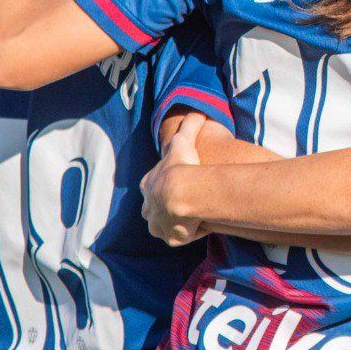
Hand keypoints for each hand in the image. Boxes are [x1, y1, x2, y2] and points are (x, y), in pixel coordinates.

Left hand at [142, 113, 206, 246]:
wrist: (183, 193)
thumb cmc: (181, 166)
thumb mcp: (183, 141)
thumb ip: (189, 126)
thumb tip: (197, 110)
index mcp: (149, 185)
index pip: (152, 185)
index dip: (166, 184)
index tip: (180, 182)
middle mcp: (149, 208)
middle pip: (154, 210)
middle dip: (166, 208)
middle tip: (185, 203)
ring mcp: (159, 225)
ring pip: (165, 226)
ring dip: (177, 223)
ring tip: (193, 217)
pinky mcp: (172, 238)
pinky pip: (181, 237)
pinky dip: (190, 233)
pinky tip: (201, 225)